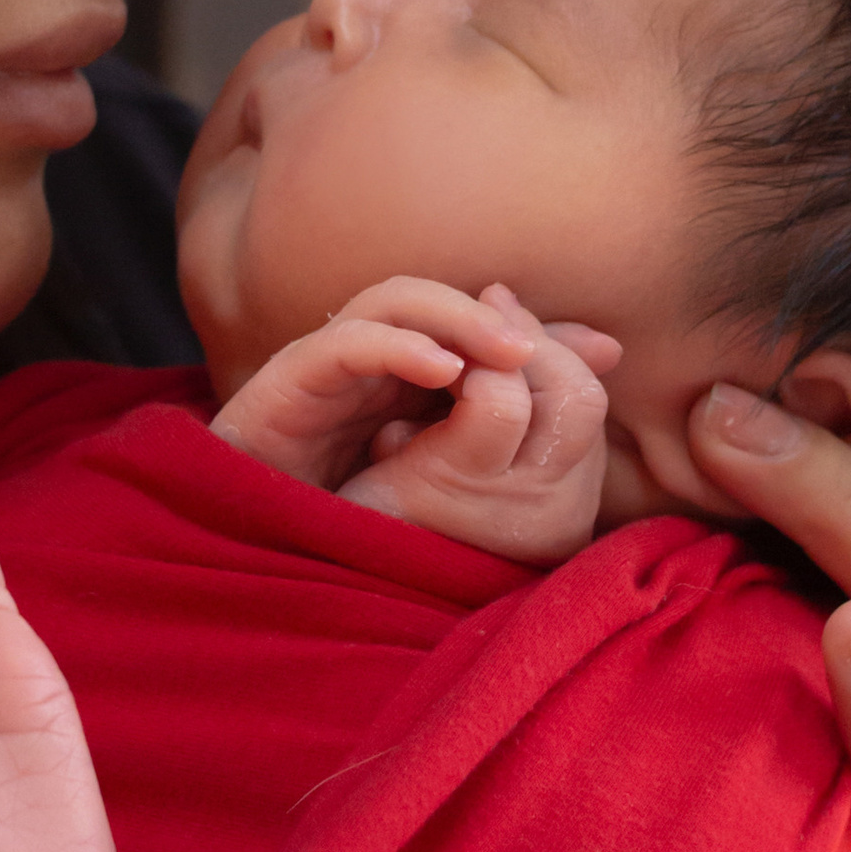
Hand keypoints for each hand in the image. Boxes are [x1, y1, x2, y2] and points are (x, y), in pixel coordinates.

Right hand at [213, 277, 618, 563]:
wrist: (244, 549)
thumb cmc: (336, 514)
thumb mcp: (439, 481)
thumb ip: (505, 424)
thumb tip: (599, 368)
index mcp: (404, 374)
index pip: (476, 322)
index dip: (538, 329)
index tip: (605, 352)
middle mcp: (367, 356)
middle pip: (438, 302)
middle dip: (499, 317)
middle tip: (546, 348)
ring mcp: (328, 363)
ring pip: (394, 303)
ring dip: (458, 318)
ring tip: (509, 352)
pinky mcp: (289, 381)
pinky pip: (347, 342)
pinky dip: (398, 345)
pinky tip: (444, 372)